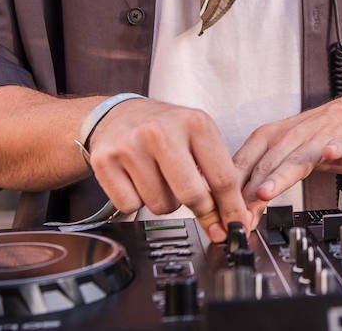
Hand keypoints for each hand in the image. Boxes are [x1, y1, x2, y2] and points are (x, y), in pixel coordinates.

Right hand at [82, 97, 249, 243]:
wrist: (116, 114)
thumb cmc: (163, 128)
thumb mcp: (196, 136)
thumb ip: (216, 173)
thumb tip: (231, 219)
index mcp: (194, 122)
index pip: (222, 177)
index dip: (231, 209)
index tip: (236, 226)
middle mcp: (161, 131)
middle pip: (192, 195)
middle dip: (200, 210)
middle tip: (199, 206)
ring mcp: (131, 146)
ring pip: (160, 205)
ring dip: (164, 201)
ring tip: (159, 177)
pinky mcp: (105, 161)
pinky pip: (131, 206)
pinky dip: (136, 200)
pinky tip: (136, 179)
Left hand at [233, 91, 341, 217]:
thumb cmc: (314, 137)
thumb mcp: (281, 153)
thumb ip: (259, 177)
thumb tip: (235, 208)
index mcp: (267, 138)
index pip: (242, 164)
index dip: (230, 191)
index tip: (223, 215)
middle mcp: (288, 137)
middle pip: (264, 167)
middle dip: (249, 196)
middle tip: (239, 218)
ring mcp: (317, 139)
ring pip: (295, 159)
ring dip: (279, 176)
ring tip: (265, 192)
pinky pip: (338, 146)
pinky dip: (334, 150)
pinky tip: (331, 153)